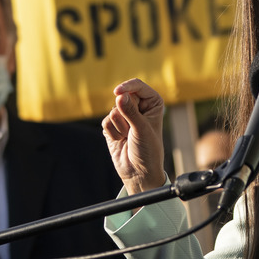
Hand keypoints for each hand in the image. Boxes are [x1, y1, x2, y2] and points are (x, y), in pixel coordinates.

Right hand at [102, 78, 166, 194]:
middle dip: (125, 115)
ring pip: (112, 111)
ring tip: (129, 137)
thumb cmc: (148, 150)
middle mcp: (139, 106)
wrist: (138, 172)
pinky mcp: (113, 126)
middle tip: (133, 130)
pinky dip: (112, 133)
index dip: (127, 87)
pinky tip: (121, 141)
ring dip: (119, 127)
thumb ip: (130, 111)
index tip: (117, 92)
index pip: (137, 86)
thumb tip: (120, 95)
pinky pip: (105, 122)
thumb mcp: (141, 129)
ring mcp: (125, 116)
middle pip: (122, 97)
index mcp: (152, 102)